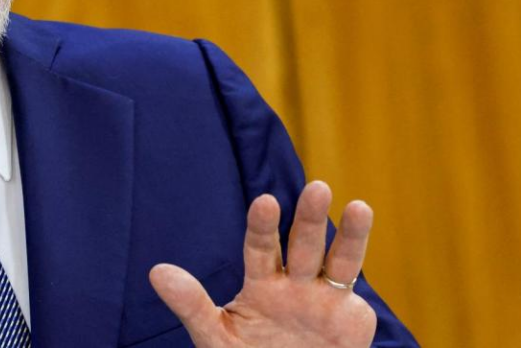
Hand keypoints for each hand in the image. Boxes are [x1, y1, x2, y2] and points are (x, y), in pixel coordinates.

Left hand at [150, 181, 375, 346]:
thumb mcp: (215, 337)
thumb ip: (191, 305)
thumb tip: (156, 271)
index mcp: (261, 283)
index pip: (260, 248)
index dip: (262, 226)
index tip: (265, 202)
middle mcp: (295, 281)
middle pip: (303, 244)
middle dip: (310, 219)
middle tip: (318, 188)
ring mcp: (325, 295)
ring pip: (338, 258)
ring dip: (349, 234)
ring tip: (359, 207)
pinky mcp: (352, 315)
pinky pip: (354, 291)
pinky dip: (359, 270)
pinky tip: (364, 240)